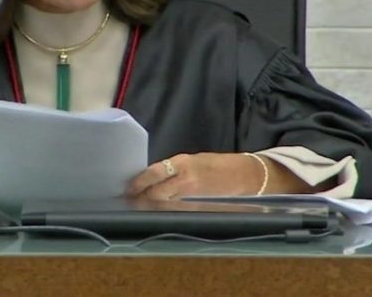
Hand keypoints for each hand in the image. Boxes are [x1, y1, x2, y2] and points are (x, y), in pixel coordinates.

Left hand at [125, 152, 266, 200]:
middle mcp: (185, 177)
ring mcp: (192, 193)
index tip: (128, 188)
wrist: (244, 175)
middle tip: (130, 200)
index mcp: (182, 162)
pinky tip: (159, 210)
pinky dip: (165, 209)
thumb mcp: (193, 160)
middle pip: (156, 191)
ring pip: (164, 202)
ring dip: (151, 204)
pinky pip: (176, 208)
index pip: (154, 173)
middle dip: (141, 197)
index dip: (139, 182)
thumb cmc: (217, 164)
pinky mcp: (198, 204)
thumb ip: (174, 168)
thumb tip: (153, 177)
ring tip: (140, 206)